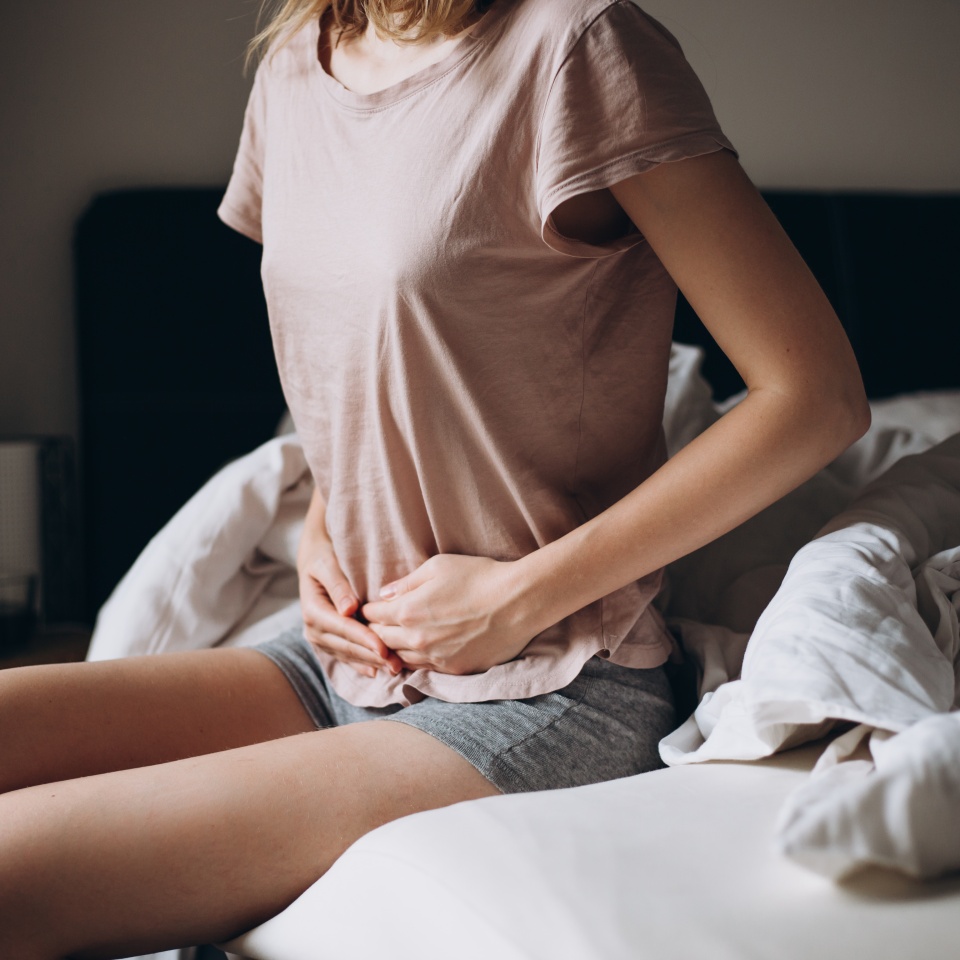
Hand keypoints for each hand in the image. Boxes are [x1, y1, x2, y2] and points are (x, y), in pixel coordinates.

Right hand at [299, 541, 403, 678]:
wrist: (314, 561)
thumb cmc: (323, 557)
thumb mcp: (327, 564)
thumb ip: (338, 585)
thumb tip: (349, 609)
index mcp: (312, 611)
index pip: (343, 628)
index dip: (364, 639)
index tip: (384, 648)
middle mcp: (313, 629)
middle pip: (348, 646)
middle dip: (373, 656)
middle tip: (397, 664)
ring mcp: (320, 638)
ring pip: (349, 655)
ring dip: (372, 662)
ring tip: (395, 668)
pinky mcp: (328, 641)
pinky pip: (346, 656)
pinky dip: (363, 664)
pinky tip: (378, 671)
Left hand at [361, 554, 534, 675]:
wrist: (518, 602)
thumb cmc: (479, 577)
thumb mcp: (438, 567)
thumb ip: (406, 583)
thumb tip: (385, 594)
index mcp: (408, 611)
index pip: (372, 616)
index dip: (367, 611)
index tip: (367, 609)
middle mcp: (416, 640)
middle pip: (381, 641)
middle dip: (375, 632)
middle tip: (373, 627)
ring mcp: (436, 658)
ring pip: (400, 659)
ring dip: (393, 649)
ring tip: (392, 641)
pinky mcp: (455, 670)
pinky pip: (425, 670)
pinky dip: (416, 660)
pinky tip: (419, 651)